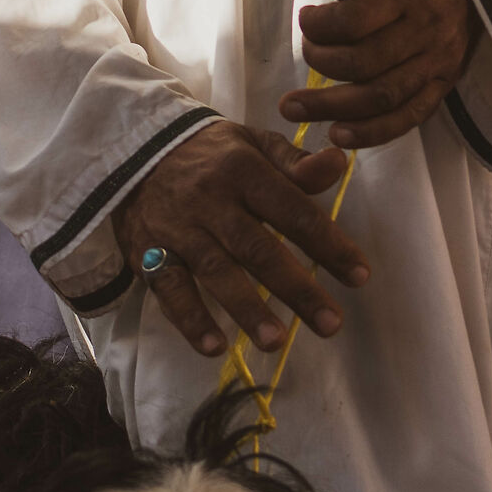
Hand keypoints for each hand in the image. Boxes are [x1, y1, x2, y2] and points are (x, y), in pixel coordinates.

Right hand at [111, 119, 369, 357]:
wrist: (131, 146)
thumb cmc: (209, 153)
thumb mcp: (253, 143)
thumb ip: (295, 163)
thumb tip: (339, 164)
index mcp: (243, 170)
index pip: (293, 210)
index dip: (328, 243)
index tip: (360, 276)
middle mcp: (211, 200)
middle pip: (258, 249)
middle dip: (296, 289)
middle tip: (331, 324)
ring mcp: (178, 229)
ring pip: (215, 272)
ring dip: (246, 309)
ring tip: (276, 341)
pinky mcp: (148, 252)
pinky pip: (169, 289)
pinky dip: (190, 319)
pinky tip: (214, 347)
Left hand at [279, 0, 480, 151]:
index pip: (356, 20)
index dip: (320, 25)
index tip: (306, 18)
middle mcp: (428, 29)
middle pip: (363, 63)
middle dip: (319, 62)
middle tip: (304, 53)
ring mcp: (440, 62)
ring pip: (381, 97)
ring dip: (332, 108)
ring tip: (294, 108)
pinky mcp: (446, 84)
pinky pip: (409, 117)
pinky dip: (372, 132)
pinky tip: (338, 134)